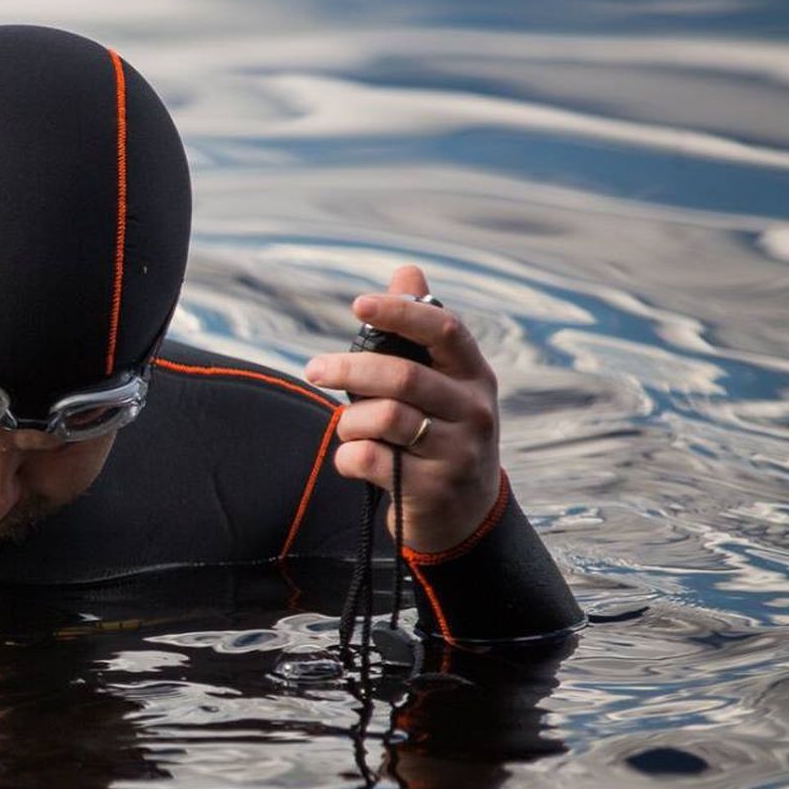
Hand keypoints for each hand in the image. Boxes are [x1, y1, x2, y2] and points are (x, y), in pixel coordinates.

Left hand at [301, 263, 504, 555]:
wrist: (465, 517)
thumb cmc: (440, 435)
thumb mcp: (442, 385)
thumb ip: (419, 333)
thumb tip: (407, 271)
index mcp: (475, 375)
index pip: (443, 329)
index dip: (401, 312)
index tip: (359, 304)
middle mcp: (474, 410)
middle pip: (402, 376)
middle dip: (349, 368)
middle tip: (313, 368)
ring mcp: (457, 452)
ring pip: (383, 418)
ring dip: (350, 422)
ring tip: (350, 429)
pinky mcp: (432, 489)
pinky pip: (368, 460)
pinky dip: (347, 458)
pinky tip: (356, 462)